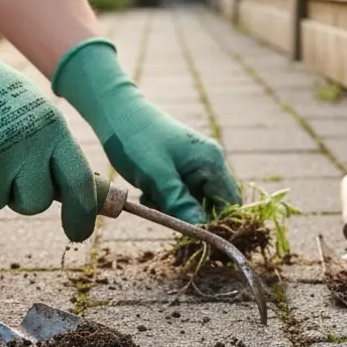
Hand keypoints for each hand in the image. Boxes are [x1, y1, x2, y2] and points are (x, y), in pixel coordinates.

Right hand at [0, 0, 99, 240]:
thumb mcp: (29, 108)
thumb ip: (50, 147)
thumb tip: (77, 192)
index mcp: (51, 127)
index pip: (79, 182)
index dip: (82, 214)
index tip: (78, 233)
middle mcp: (27, 145)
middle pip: (35, 202)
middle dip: (19, 196)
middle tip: (1, 168)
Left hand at [51, 39, 240, 222]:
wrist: (116, 113)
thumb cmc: (136, 141)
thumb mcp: (157, 177)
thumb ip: (180, 203)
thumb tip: (202, 229)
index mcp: (212, 162)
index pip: (230, 203)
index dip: (217, 223)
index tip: (192, 234)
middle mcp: (210, 162)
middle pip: (214, 204)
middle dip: (191, 215)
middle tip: (165, 213)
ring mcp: (197, 163)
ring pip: (196, 200)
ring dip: (176, 207)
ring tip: (152, 197)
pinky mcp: (182, 166)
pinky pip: (183, 192)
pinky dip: (168, 199)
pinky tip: (149, 191)